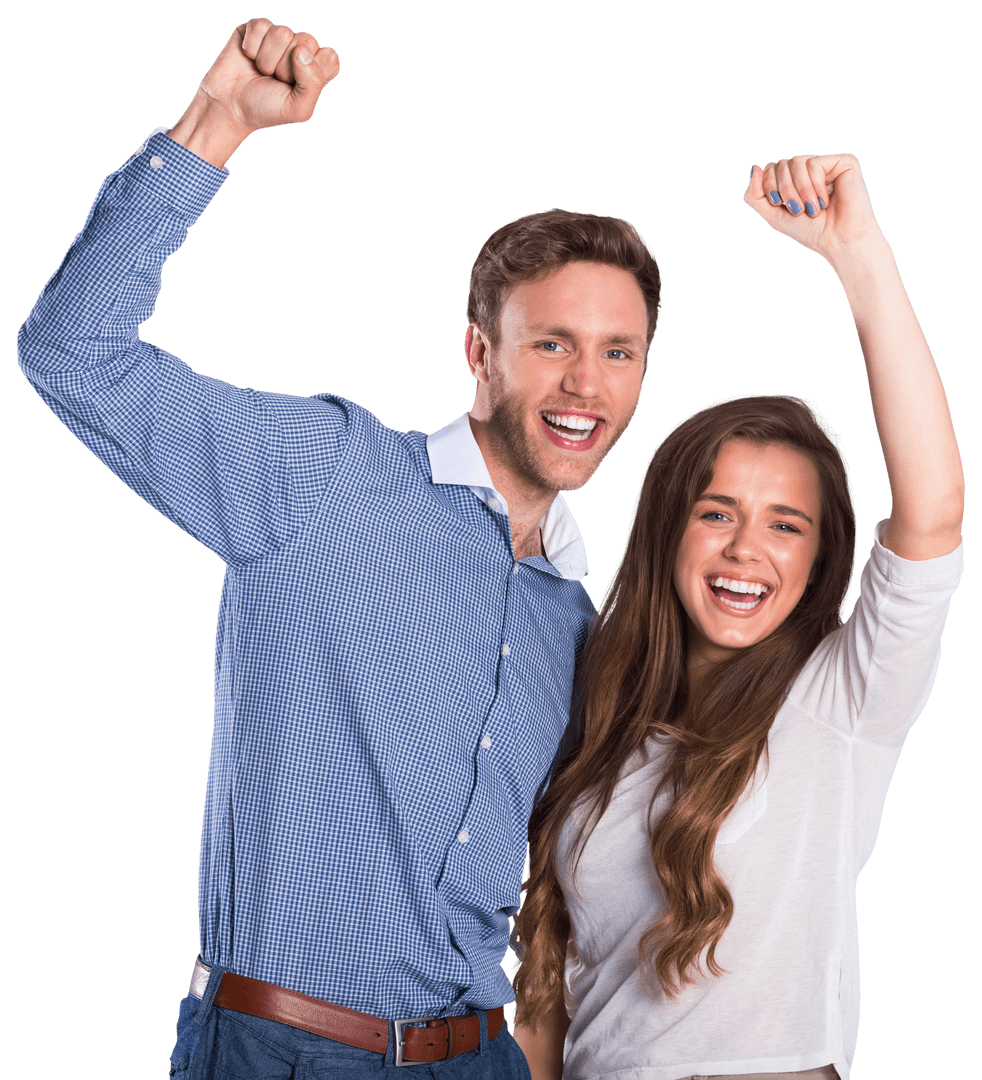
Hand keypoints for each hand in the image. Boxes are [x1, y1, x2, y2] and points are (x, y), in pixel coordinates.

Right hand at [200, 18, 339, 134]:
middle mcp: (300, 49)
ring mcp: (278, 37)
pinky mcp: (256, 28)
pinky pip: (260, 26)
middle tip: (276, 80)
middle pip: (307, 40)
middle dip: (287, 67)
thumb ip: (313, 83)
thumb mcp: (298, 109)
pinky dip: (251, 48)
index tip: (296, 87)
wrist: (231, 106)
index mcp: (316, 69)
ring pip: (282, 33)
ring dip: (268, 59)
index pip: (329, 56)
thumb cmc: (267, 109)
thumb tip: (301, 51)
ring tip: (262, 71)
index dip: (313, 73)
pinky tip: (249, 58)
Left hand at [744, 154, 884, 260]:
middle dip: (784, 189)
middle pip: (782, 163)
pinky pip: (814, 163)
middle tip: (797, 210)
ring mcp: (827, 164)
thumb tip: (754, 167)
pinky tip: (825, 201)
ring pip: (797, 161)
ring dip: (799, 190)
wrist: (839, 241)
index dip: (768, 184)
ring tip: (811, 209)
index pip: (771, 168)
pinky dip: (814, 185)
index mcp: (796, 179)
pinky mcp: (844, 162)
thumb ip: (755, 195)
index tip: (777, 204)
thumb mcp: (773, 215)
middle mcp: (811, 169)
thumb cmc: (810, 231)